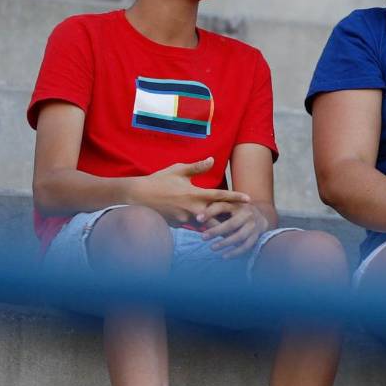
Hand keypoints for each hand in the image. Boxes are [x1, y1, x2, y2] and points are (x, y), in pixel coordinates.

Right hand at [132, 157, 249, 225]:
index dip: (235, 197)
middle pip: (217, 215)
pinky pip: (192, 225)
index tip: (249, 199)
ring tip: (227, 223)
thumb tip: (212, 160)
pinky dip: (199, 224)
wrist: (137, 196)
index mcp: (195, 193)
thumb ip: (197, 167)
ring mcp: (185, 219)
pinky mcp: (178, 225)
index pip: (220, 195)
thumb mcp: (178, 170)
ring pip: (206, 223)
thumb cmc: (158, 180)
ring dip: (214, 222)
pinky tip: (205, 224)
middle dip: (228, 216)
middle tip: (242, 216)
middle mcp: (192, 208)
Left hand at [197, 201, 269, 258]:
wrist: (261, 214)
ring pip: (239, 236)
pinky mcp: (256, 235)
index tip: (198, 219)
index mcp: (237, 204)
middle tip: (203, 237)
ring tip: (212, 248)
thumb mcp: (228, 206)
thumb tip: (197, 218)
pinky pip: (246, 246)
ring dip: (225, 243)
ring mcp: (253, 225)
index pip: (221, 207)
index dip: (209, 212)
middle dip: (216, 231)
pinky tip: (224, 256)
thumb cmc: (236, 211)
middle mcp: (247, 213)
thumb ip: (215, 210)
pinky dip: (235, 252)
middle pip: (231, 224)